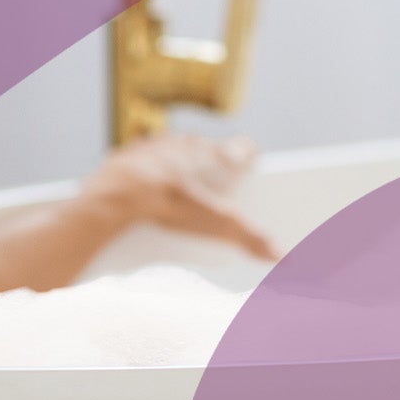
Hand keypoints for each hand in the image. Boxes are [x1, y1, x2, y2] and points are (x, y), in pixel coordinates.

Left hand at [81, 133, 278, 260]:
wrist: (118, 197)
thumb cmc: (172, 207)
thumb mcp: (219, 228)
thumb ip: (252, 240)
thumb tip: (281, 256)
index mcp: (218, 156)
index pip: (245, 148)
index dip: (249, 161)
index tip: (250, 173)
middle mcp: (192, 143)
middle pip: (211, 151)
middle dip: (214, 169)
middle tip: (213, 197)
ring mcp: (161, 144)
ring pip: (179, 152)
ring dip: (182, 168)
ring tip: (180, 198)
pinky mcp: (133, 152)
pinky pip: (147, 158)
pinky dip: (150, 173)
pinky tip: (149, 194)